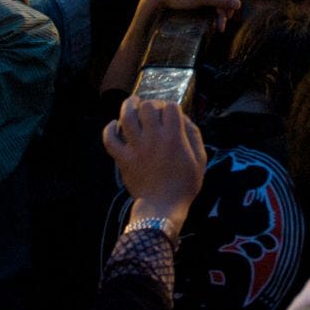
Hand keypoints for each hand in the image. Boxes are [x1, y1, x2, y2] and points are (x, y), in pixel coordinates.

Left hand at [102, 97, 207, 224]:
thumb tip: (183, 118)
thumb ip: (193, 135)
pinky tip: (114, 125)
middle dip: (151, 104)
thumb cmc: (184, 185)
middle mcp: (153, 137)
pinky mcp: (123, 158)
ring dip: (128, 106)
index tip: (170, 113)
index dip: (170, 106)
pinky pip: (110, 139)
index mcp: (174, 137)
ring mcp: (135, 147)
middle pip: (147, 107)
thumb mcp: (199, 160)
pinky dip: (109, 130)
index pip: (170, 107)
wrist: (163, 207)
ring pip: (126, 117)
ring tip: (132, 102)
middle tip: (152, 110)